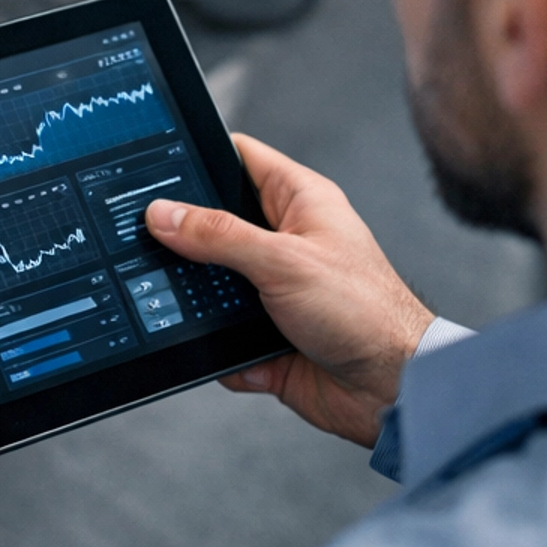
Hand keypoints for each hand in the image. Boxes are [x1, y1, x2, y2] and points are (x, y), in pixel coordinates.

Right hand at [146, 133, 433, 446]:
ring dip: (202, 301)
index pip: (240, 159)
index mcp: (299, 202)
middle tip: (153, 241)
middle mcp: (286, 242)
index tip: (159, 164)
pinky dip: (221, 349)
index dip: (202, 156)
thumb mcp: (283, 260)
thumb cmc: (366, 311)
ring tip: (187, 304)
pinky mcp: (269, 337)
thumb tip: (166, 214)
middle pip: (216, 225)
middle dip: (186, 239)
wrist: (394, 390)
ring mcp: (276, 290)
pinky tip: (233, 353)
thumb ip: (219, 235)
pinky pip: (223, 337)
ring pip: (214, 285)